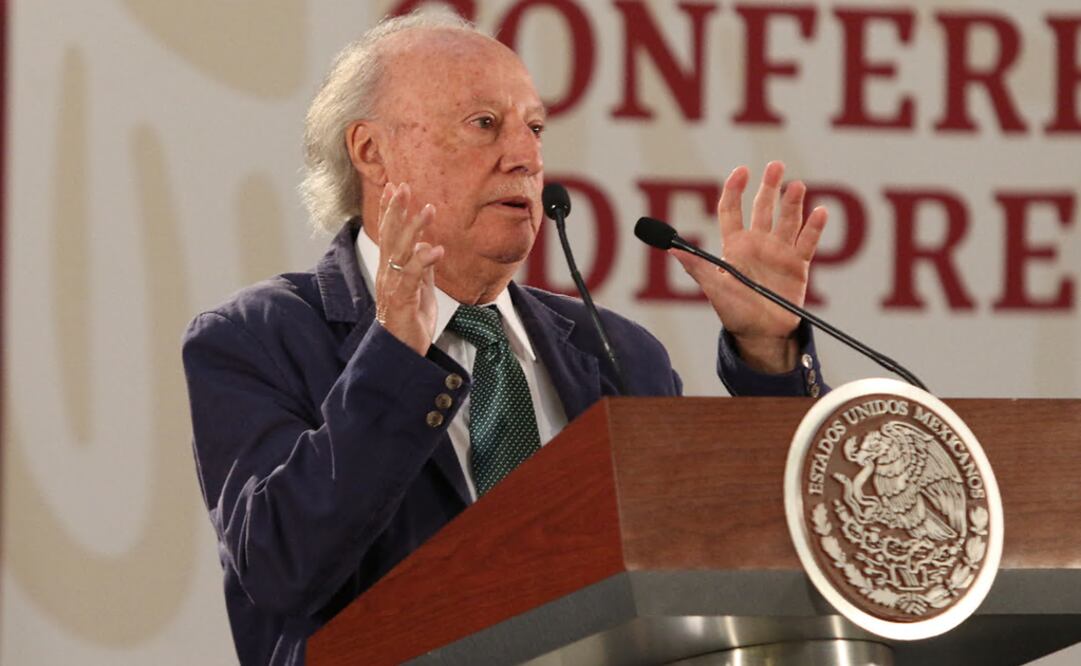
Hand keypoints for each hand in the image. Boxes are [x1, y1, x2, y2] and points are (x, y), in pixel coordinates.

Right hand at [374, 182, 444, 355]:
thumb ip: (422, 268)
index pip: (388, 234)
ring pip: (400, 251)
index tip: (395, 187)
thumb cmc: (410, 323)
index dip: (391, 211)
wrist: (401, 352)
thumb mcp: (421, 290)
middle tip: (404, 186)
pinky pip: (411, 277)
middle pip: (390, 236)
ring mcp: (392, 287)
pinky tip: (435, 249)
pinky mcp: (402, 301)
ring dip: (414, 228)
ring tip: (429, 209)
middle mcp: (387, 274)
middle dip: (397, 209)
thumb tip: (428, 247)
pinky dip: (423, 261)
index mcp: (391, 270)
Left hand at [672, 161, 826, 372]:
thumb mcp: (714, 290)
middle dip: (769, 186)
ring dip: (792, 202)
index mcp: (735, 246)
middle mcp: (758, 244)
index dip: (734, 189)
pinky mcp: (797, 265)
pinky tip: (819, 211)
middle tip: (776, 166)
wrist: (762, 335)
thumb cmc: (734, 313)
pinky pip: (807, 242)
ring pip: (787, 219)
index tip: (741, 171)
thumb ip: (697, 267)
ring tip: (796, 186)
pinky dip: (814, 227)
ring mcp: (779, 252)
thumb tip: (672, 250)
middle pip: (763, 207)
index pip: (732, 210)